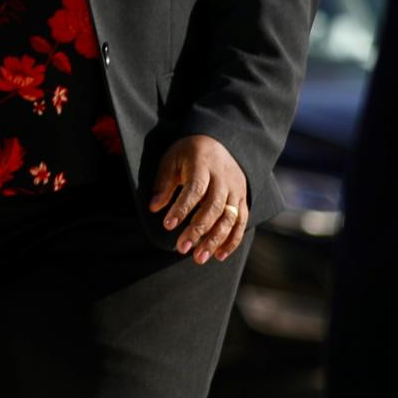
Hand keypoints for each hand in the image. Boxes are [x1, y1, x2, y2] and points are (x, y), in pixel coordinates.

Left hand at [146, 134, 250, 263]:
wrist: (216, 140)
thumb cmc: (188, 152)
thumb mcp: (171, 160)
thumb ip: (164, 183)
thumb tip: (154, 207)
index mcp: (204, 166)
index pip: (194, 190)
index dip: (182, 209)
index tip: (167, 226)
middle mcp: (224, 179)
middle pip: (213, 208)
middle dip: (198, 231)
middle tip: (181, 249)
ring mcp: (236, 190)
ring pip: (230, 219)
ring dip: (215, 240)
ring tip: (199, 258)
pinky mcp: (243, 199)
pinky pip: (241, 222)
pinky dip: (232, 240)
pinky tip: (219, 255)